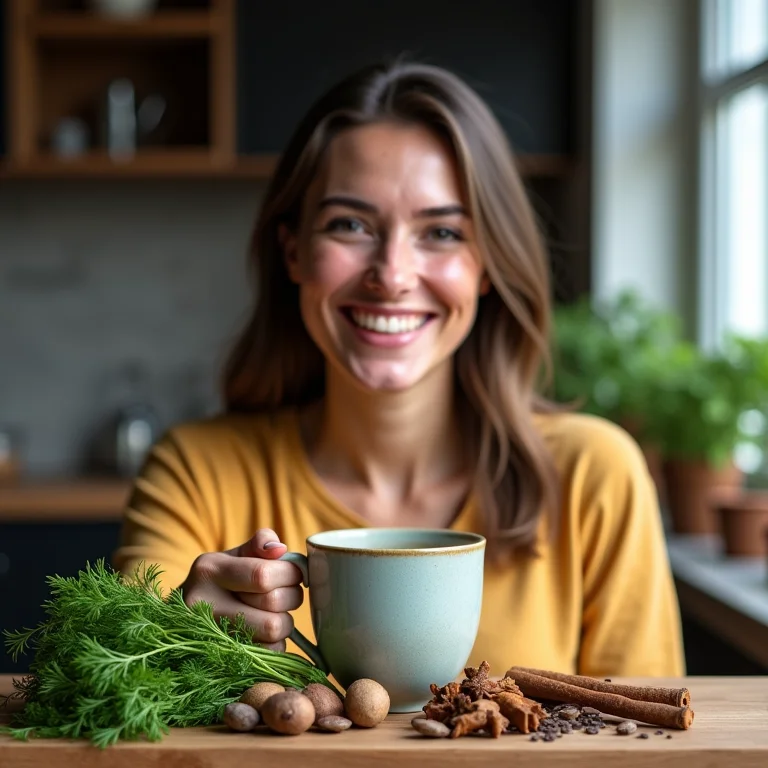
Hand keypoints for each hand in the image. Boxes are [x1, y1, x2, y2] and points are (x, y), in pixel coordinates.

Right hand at [180, 528, 302, 651]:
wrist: (183, 619)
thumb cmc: (220, 581)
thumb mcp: (233, 556)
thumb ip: (259, 544)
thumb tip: (279, 549)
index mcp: (209, 570)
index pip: (263, 574)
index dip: (290, 574)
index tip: (294, 573)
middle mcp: (205, 604)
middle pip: (272, 603)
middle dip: (291, 597)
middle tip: (287, 594)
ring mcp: (211, 636)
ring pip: (273, 630)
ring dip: (285, 622)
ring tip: (274, 613)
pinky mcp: (223, 660)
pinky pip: (269, 652)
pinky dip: (276, 643)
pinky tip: (263, 633)